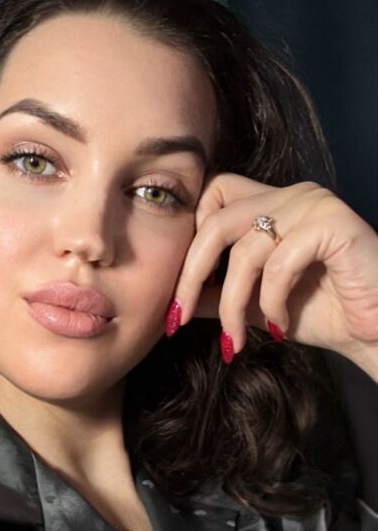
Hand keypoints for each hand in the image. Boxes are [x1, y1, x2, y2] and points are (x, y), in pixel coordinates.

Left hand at [166, 173, 377, 377]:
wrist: (376, 331)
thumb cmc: (323, 313)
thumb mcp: (255, 305)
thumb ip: (216, 295)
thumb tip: (174, 302)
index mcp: (272, 202)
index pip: (213, 193)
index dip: (188, 235)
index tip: (178, 286)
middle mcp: (290, 194)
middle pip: (216, 220)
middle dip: (190, 275)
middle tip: (179, 318)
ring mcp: (313, 204)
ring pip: (245, 251)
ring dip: (232, 304)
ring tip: (237, 338)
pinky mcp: (334, 224)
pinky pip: (280, 263)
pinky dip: (272, 302)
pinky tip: (280, 325)